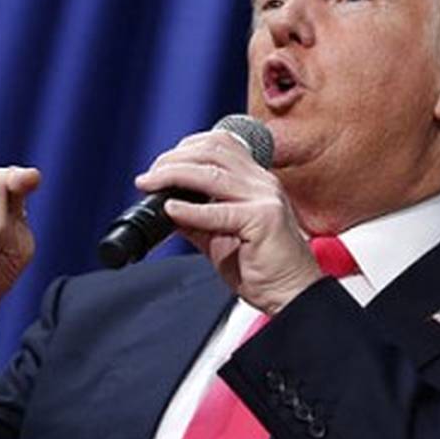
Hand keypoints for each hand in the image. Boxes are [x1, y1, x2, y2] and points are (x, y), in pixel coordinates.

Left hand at [135, 129, 320, 314]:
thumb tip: (165, 207)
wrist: (291, 294)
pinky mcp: (264, 220)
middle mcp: (262, 182)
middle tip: (147, 177)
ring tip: (150, 184)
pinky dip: (191, 209)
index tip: (160, 164)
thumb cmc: (261, 267)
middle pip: (213, 152)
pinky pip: (220, 211)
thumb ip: (195, 218)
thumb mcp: (219, 236)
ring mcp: (265, 198)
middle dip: (173, 160)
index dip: (186, 147)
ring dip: (174, 175)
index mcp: (256, 180)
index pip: (221, 144)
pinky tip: (171, 209)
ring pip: (212, 174)